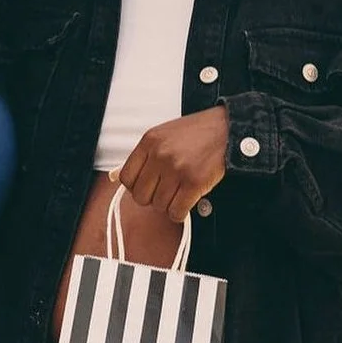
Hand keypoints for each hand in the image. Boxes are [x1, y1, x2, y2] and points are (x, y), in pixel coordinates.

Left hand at [116, 107, 229, 222]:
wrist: (226, 129)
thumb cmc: (195, 133)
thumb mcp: (163, 135)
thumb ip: (143, 156)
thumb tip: (115, 177)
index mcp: (149, 141)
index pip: (126, 178)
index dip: (136, 187)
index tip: (148, 186)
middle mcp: (160, 155)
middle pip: (140, 196)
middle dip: (153, 198)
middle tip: (166, 191)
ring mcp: (177, 169)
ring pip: (159, 206)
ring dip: (169, 204)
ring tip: (180, 192)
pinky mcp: (194, 183)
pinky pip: (176, 212)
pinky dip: (180, 213)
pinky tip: (187, 202)